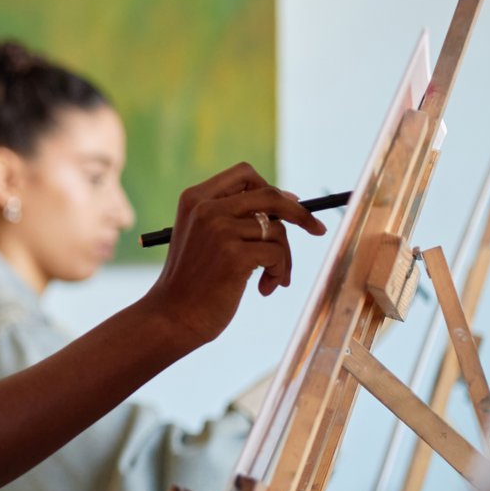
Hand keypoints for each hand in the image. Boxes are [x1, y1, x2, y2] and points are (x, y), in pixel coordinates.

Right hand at [144, 161, 325, 344]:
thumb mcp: (203, 236)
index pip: (244, 174)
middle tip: (317, 229)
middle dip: (299, 213)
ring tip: (272, 279)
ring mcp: (219, 230)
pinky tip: (265, 289)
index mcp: (195, 199)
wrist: (172, 316)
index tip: (290, 204)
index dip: (270, 188)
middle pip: (269, 196)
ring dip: (283, 258)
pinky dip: (278, 273)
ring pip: (277, 231)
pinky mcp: (234, 255)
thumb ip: (232, 216)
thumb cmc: (193, 280)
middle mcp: (206, 209)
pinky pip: (277, 255)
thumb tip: (289, 201)